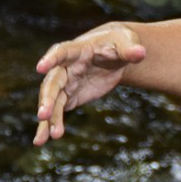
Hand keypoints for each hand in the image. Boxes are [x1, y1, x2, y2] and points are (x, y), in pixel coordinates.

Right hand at [34, 23, 145, 145]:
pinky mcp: (70, 96)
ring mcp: (66, 83)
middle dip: (47, 99)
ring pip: (52, 101)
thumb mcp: (126, 42)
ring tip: (42, 139)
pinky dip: (51, 125)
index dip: (52, 59)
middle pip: (53, 82)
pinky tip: (45, 139)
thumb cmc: (119, 42)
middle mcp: (66, 66)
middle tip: (43, 115)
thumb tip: (140, 53)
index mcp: (78, 49)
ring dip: (48, 119)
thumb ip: (130, 49)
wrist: (115, 52)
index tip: (40, 68)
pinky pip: (57, 112)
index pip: (62, 52)